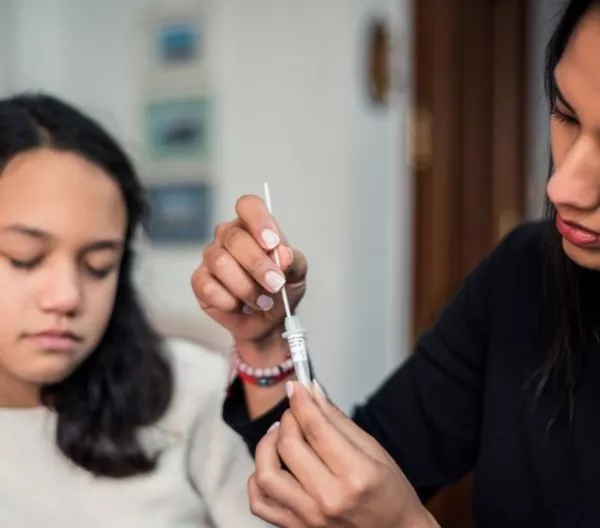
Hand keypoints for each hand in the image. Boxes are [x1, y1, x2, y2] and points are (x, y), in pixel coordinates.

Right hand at [191, 195, 307, 343]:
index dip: (259, 221)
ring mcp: (211, 257)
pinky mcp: (199, 280)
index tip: (272, 243)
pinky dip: (229, 301)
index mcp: (253, 226)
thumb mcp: (297, 275)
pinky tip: (240, 306)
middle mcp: (229, 236)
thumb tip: (283, 254)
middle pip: (235, 238)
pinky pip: (209, 287)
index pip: (248, 205)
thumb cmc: (280, 291)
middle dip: (258, 265)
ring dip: (247, 288)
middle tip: (275, 284)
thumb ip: (294, 261)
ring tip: (263, 301)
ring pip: (221, 263)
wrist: (268, 323)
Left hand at [248, 381, 436, 527]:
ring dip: (267, 445)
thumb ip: (337, 420)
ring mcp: (309, 518)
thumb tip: (313, 392)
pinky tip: (274, 465)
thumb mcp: (373, 450)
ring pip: (266, 473)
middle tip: (296, 411)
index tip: (295, 386)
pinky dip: (258, 479)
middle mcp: (329, 499)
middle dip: (288, 419)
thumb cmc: (389, 493)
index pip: (316, 429)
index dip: (301, 402)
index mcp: (356, 475)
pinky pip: (260, 502)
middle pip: (288, 446)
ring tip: (280, 435)